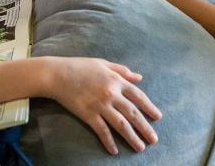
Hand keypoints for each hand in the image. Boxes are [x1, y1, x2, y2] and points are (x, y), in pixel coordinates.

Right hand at [45, 57, 160, 154]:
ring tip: (140, 147)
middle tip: (154, 139)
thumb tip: (139, 77)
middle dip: (145, 127)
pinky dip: (108, 141)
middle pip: (133, 113)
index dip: (149, 107)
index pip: (138, 96)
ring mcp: (100, 105)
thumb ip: (122, 71)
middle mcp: (111, 94)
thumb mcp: (104, 63)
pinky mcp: (88, 115)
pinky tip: (114, 151)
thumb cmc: (80, 66)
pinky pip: (101, 131)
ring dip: (132, 137)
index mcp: (116, 80)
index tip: (157, 117)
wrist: (57, 74)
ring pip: (121, 124)